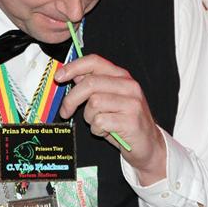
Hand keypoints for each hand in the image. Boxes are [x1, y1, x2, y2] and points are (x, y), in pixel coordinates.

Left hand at [55, 54, 166, 184]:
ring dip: (89, 118)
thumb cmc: (124, 122)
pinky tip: (106, 132)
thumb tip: (73, 74)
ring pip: (93, 103)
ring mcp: (132, 103)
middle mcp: (129, 86)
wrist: (149, 145)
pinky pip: (100, 122)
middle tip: (65, 112)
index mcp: (122, 76)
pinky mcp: (131, 121)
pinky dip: (97, 130)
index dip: (73, 67)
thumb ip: (94, 85)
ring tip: (98, 123)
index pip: (95, 61)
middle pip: (90, 83)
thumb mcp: (109, 99)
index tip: (59, 77)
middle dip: (71, 99)